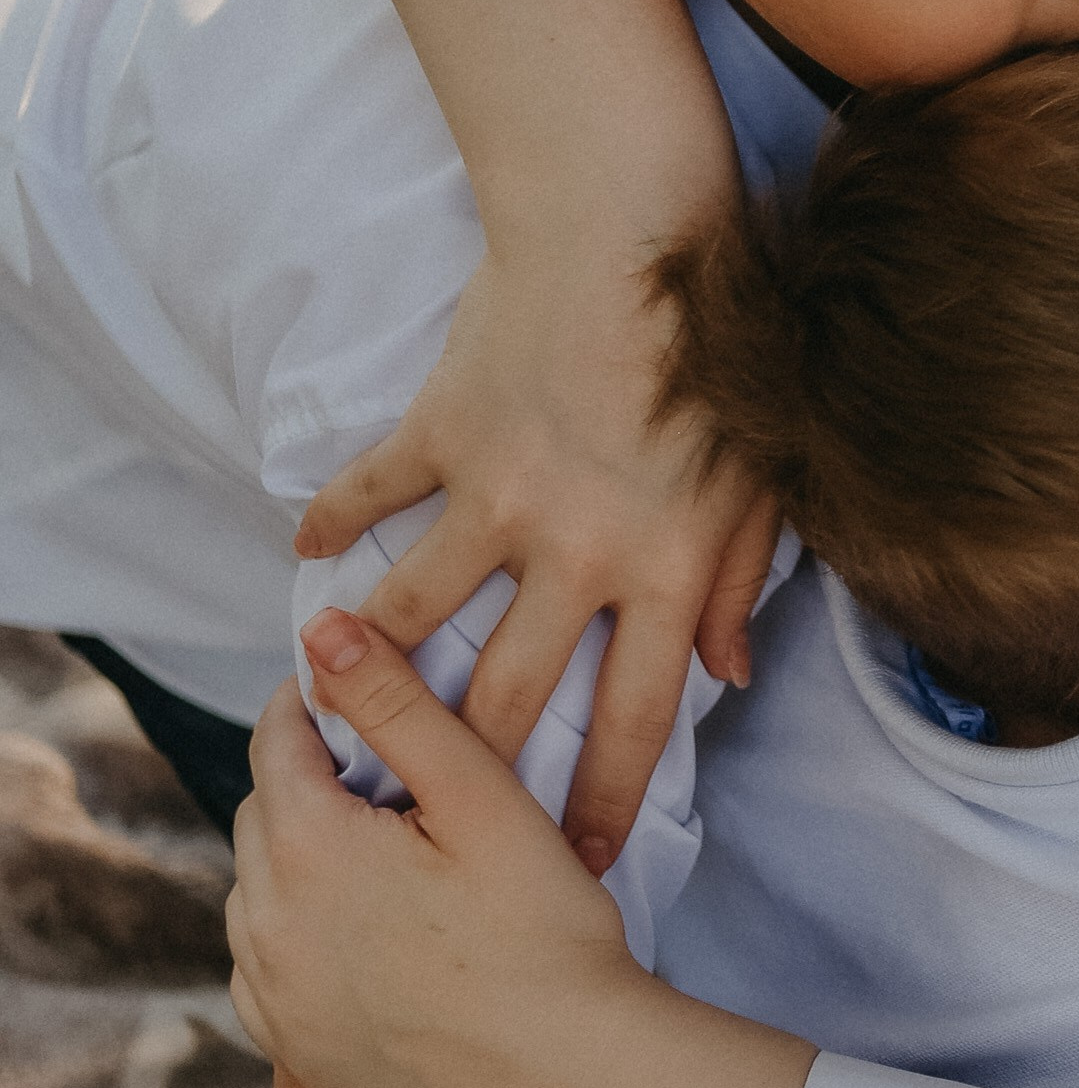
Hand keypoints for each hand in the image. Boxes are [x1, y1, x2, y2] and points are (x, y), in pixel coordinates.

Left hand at [230, 640, 634, 1087]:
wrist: (570, 1078)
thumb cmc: (543, 934)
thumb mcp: (481, 796)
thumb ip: (395, 704)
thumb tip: (322, 631)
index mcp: (305, 847)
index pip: (278, 738)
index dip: (322, 703)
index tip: (368, 694)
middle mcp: (262, 922)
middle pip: (264, 811)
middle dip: (314, 783)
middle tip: (398, 783)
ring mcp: (270, 994)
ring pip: (256, 888)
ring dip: (299, 860)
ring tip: (387, 859)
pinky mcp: (291, 1048)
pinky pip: (262, 965)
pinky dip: (295, 936)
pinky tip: (363, 934)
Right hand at [296, 245, 782, 873]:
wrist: (638, 222)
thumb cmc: (724, 345)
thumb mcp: (763, 471)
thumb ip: (743, 579)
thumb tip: (728, 676)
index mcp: (669, 569)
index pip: (635, 722)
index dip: (604, 806)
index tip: (579, 864)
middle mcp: (578, 551)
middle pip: (507, 700)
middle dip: (467, 775)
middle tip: (429, 821)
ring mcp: (499, 495)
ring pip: (414, 617)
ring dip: (368, 666)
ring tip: (336, 704)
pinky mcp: (440, 432)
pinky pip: (371, 493)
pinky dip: (333, 520)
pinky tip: (306, 546)